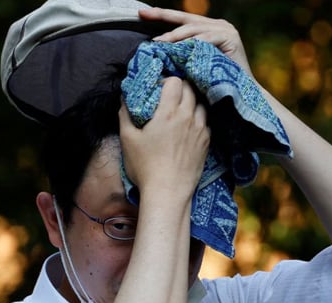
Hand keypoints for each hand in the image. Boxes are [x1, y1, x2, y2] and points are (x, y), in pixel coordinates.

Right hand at [119, 77, 209, 197]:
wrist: (168, 192)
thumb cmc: (145, 167)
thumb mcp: (128, 139)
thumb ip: (125, 115)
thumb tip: (125, 100)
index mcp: (169, 113)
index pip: (175, 81)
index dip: (166, 81)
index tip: (158, 90)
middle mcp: (188, 117)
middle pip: (190, 89)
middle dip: (179, 88)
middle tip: (168, 98)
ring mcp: (201, 130)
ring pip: (201, 104)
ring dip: (191, 102)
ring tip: (179, 111)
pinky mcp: (206, 142)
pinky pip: (205, 121)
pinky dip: (198, 118)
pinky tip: (188, 127)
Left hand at [139, 7, 253, 76]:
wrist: (239, 98)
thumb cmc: (213, 86)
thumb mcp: (192, 66)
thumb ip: (180, 55)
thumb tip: (156, 51)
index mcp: (208, 30)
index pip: (181, 20)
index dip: (161, 16)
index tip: (141, 13)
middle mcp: (217, 26)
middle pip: (185, 19)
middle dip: (163, 16)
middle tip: (144, 15)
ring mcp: (225, 30)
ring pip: (194, 28)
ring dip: (175, 35)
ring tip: (159, 42)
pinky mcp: (231, 38)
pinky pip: (207, 38)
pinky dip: (192, 43)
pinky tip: (179, 48)